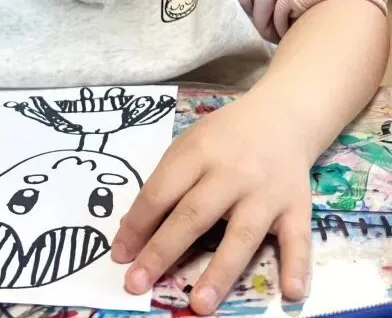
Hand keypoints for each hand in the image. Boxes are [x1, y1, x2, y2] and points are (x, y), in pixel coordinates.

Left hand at [111, 96, 312, 313]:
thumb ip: (166, 182)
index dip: (138, 225)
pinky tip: (290, 291)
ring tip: (200, 304)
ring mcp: (266, 193)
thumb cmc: (225, 137)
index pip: (161, 192)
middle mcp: (232, 173)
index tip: (120, 256)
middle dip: (163, 252)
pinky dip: (296, 265)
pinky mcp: (296, 207)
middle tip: (137, 284)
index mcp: (199, 153)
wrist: (281, 117)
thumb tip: (134, 230)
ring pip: (242, 235)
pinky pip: (297, 239)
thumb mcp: (189, 145)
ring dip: (220, 271)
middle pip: (194, 215)